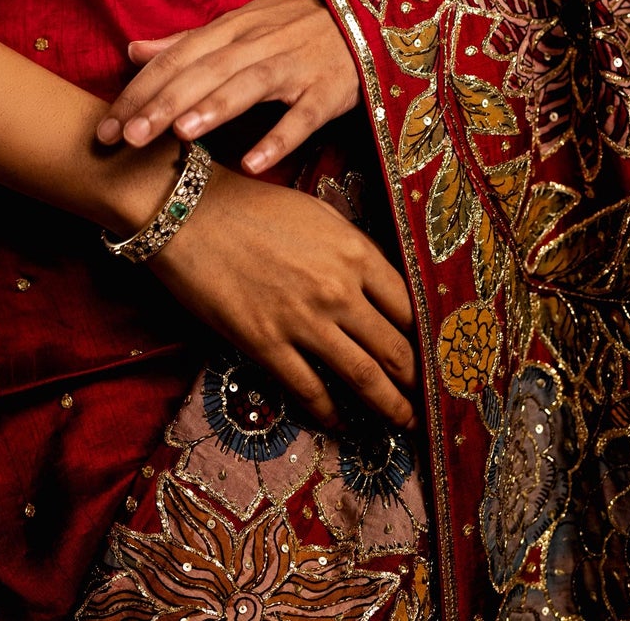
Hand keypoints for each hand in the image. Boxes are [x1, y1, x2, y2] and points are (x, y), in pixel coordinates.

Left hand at [96, 0, 358, 173]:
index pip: (176, 58)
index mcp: (231, 29)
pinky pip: (303, 116)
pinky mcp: (329, 90)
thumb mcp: (239, 23)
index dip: (140, 90)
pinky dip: (280, 137)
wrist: (365, 14)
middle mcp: (258, 44)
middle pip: (205, 72)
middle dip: (163, 103)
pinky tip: (254, 164)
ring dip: (215, 107)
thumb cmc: (292, 25)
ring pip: (250, 85)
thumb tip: (132, 51)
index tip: (105, 126)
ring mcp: (295, 66)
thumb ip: (186, 41)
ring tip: (179, 134)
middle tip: (126, 137)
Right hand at [151, 164, 417, 430]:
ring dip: (390, 407)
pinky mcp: (266, 344)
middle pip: (395, 348)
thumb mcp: (318, 216)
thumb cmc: (253, 205)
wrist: (190, 212)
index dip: (428, 337)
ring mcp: (303, 320)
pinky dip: (331, 413)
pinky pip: (310, 390)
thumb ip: (351, 251)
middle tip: (432, 402)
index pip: (410, 306)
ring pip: (363, 377)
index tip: (438, 355)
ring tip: (404, 423)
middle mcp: (338, 289)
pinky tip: (340, 423)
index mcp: (355, 251)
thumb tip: (377, 288)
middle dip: (418, 381)